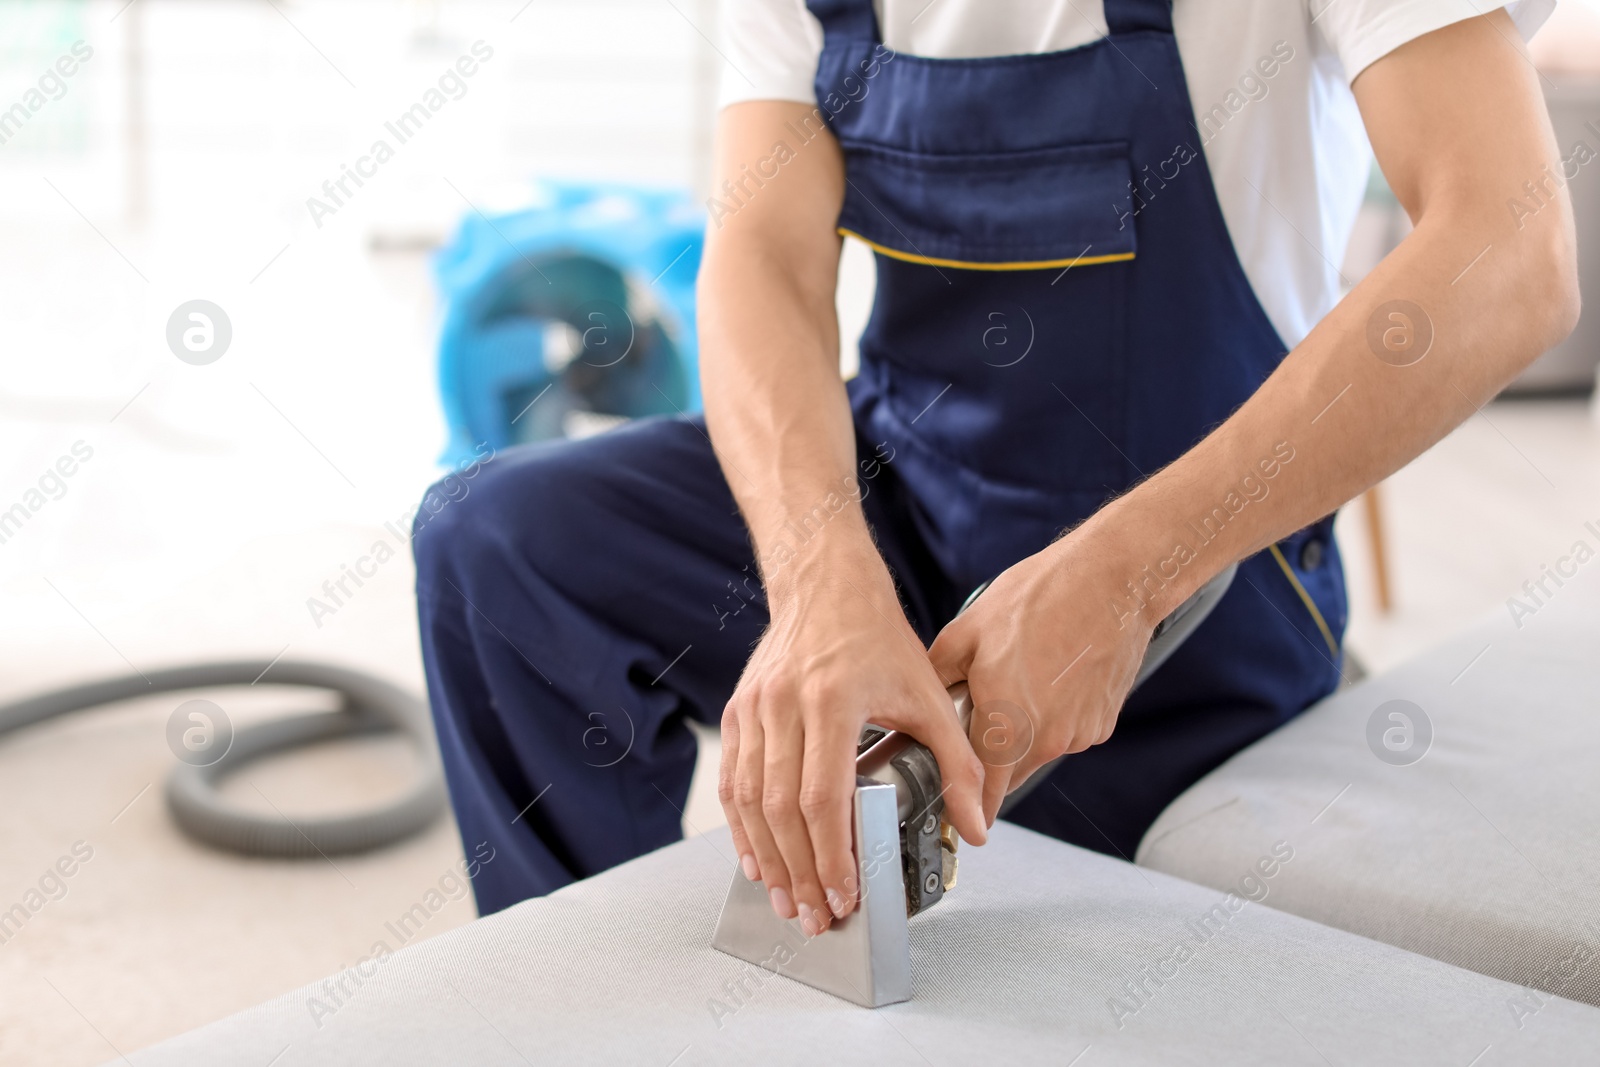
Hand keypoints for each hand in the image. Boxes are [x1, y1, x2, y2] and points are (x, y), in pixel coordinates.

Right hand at [718, 558, 986, 934]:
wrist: (826, 587)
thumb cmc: (878, 639)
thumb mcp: (930, 696)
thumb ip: (958, 764)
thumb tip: (977, 825)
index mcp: (833, 701)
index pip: (822, 797)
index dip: (830, 855)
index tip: (844, 895)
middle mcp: (785, 705)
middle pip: (781, 810)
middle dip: (798, 873)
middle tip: (813, 916)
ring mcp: (755, 709)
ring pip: (749, 802)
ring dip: (766, 858)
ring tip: (785, 900)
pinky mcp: (738, 713)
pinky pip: (733, 783)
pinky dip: (742, 828)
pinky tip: (758, 859)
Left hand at [928, 517, 1164, 824]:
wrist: (1112, 580)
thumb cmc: (1042, 598)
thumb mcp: (967, 632)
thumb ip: (938, 678)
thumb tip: (920, 702)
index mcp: (1006, 723)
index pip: (983, 795)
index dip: (966, 808)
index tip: (955, 811)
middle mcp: (1046, 740)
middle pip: (1008, 773)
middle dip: (990, 756)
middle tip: (979, 712)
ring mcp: (1078, 734)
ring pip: (1037, 752)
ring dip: (1023, 733)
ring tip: (1020, 679)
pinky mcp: (1102, 723)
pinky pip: (1065, 734)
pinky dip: (1052, 717)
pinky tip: (1049, 676)